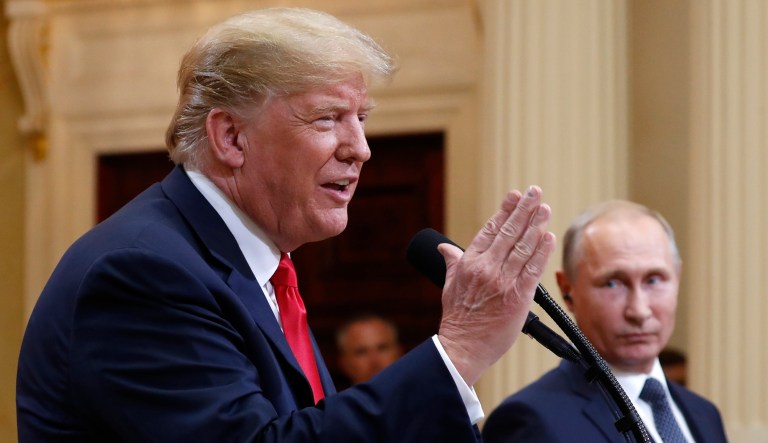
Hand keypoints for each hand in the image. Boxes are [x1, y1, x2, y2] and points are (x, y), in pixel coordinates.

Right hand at [437, 186, 555, 385]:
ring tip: (544, 208)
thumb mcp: (448, 285)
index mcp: (469, 263)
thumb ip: (451, 262)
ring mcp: (503, 281)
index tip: (515, 195)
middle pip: (509, 232)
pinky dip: (541, 251)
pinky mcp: (518, 297)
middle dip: (523, 210)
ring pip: (523, 247)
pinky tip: (548, 237)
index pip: (489, 230)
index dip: (504, 210)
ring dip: (535, 225)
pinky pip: (533, 269)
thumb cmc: (457, 318)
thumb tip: (443, 247)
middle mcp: (486, 268)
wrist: (463, 347)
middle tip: (535, 192)